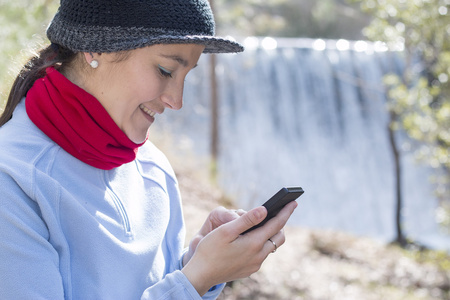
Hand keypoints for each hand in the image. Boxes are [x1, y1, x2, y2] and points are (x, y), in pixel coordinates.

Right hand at [181, 201, 296, 295]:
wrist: (200, 275)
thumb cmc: (209, 250)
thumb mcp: (226, 231)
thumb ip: (246, 220)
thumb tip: (264, 209)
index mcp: (253, 243)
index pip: (276, 224)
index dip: (285, 212)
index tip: (294, 202)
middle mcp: (258, 256)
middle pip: (278, 237)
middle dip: (280, 224)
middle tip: (277, 212)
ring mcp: (255, 265)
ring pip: (271, 247)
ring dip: (270, 235)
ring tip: (262, 224)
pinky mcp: (250, 270)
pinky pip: (262, 255)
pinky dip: (262, 244)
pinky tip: (251, 239)